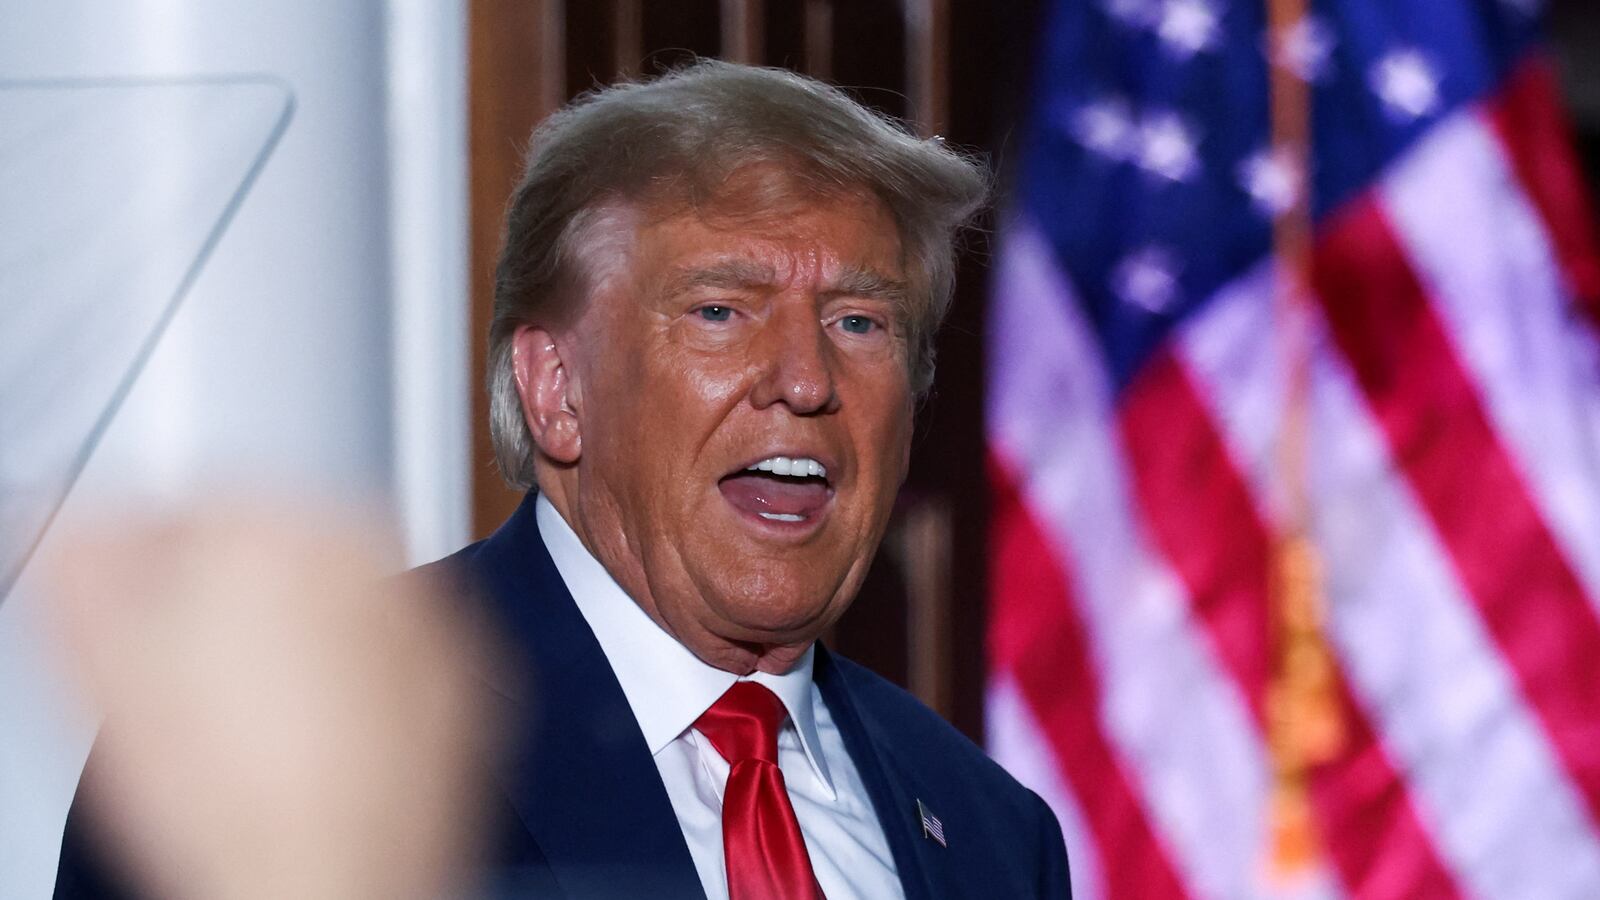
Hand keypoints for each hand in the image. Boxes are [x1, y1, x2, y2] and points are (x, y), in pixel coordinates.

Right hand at [48, 499, 500, 899]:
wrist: (334, 877)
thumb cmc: (234, 790)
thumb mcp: (106, 659)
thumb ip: (90, 562)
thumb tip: (86, 530)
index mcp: (276, 519)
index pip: (195, 509)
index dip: (153, 575)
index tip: (142, 618)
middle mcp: (372, 548)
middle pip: (279, 549)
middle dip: (235, 601)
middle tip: (198, 677)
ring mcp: (433, 609)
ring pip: (345, 601)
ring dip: (307, 637)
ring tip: (264, 721)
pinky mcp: (472, 673)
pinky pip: (401, 658)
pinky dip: (369, 682)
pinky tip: (324, 738)